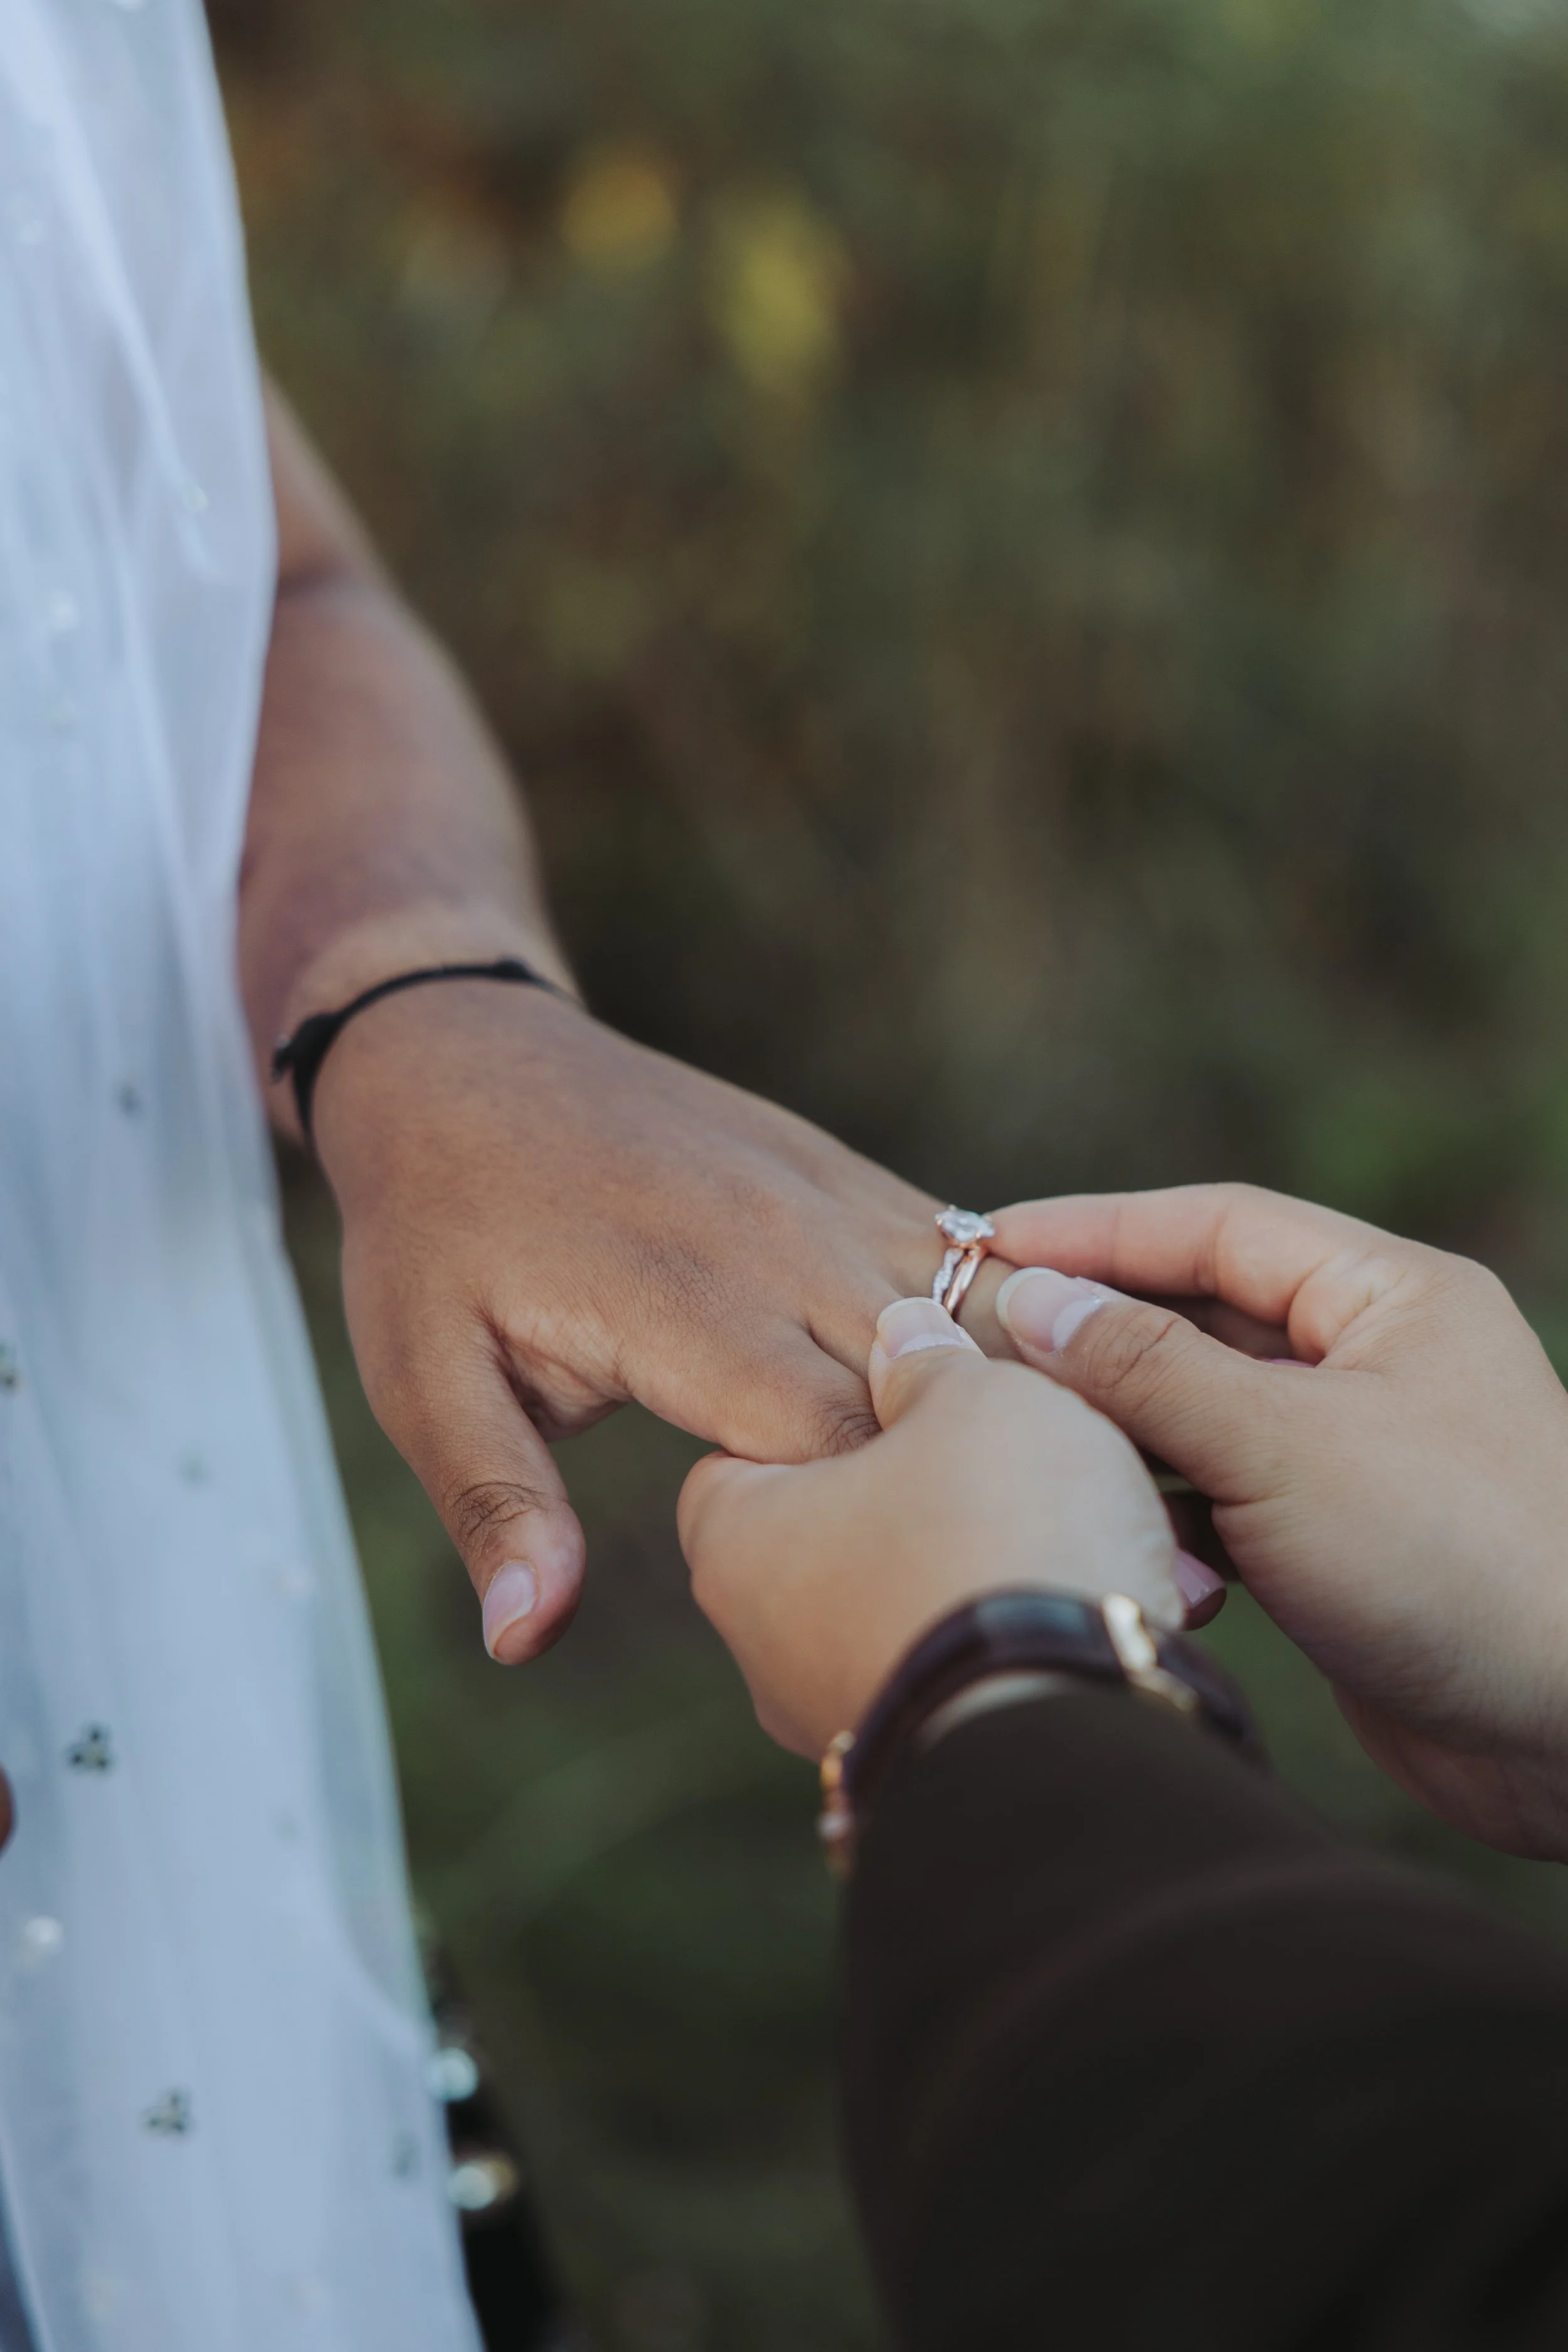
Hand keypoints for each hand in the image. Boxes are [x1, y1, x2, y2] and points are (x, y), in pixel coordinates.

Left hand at [310, 979, 1021, 1661]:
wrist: (462, 1058)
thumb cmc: (436, 1238)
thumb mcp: (424, 1379)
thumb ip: (495, 1504)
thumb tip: (523, 1640)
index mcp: (685, 1305)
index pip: (841, 1443)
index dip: (889, 1534)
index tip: (917, 1612)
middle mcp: (781, 1241)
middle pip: (947, 1380)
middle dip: (992, 1485)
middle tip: (1041, 1582)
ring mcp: (826, 1194)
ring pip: (986, 1303)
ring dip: (1039, 1398)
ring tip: (1103, 1496)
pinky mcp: (845, 1173)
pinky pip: (968, 1251)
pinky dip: (1017, 1327)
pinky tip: (1061, 1403)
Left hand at [676, 1295, 1181, 1756]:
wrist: (1073, 1739)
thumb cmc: (999, 1535)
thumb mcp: (975, 1395)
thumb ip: (931, 1360)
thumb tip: (905, 1336)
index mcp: (737, 1539)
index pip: (744, 1451)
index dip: (826, 1409)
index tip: (905, 1397)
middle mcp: (763, 1647)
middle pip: (831, 1533)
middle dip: (915, 1495)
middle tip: (1004, 1455)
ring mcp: (837, 1722)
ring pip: (905, 1609)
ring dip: (975, 1570)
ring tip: (1070, 1529)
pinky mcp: (921, 1778)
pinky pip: (959, 1679)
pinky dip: (1009, 1640)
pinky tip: (1082, 1605)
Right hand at [990, 1184, 1567, 1857]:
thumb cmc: (1452, 1560)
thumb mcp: (1281, 1445)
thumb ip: (1146, 1368)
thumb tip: (1030, 1300)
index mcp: (1390, 1297)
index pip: (1216, 1227)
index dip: (1096, 1230)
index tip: (986, 1243)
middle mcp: (1378, 1360)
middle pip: (1204, 1314)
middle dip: (1095, 1332)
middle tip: (977, 1344)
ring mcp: (1360, 1454)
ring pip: (1206, 1412)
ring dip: (1122, 1428)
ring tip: (1025, 1437)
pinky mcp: (1341, 1543)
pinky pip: (1225, 1497)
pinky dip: (1167, 1510)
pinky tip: (1115, 1529)